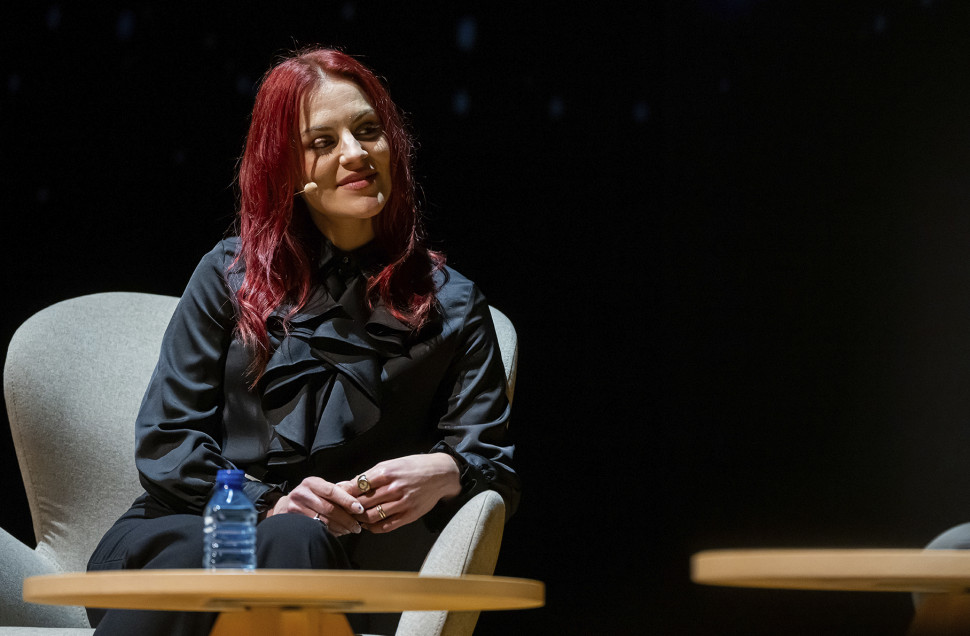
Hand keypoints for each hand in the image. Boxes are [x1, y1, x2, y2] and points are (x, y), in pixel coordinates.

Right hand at [264, 476, 364, 535]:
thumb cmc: (310, 496)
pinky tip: (339, 532)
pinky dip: (331, 532)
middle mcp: (302, 494)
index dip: (347, 500)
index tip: (359, 509)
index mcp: (311, 483)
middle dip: (346, 519)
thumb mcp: (319, 488)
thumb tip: (358, 500)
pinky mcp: (294, 522)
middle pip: (329, 508)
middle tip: (357, 526)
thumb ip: (336, 491)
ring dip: (340, 528)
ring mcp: (296, 509)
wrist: (286, 506)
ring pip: (323, 521)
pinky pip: (317, 529)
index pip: (332, 491)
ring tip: (350, 530)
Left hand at [339, 453, 461, 533]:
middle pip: (363, 503)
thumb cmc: (414, 467)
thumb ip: (371, 475)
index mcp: (387, 472)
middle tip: (342, 510)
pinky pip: (386, 526)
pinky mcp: (410, 515)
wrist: (441, 474)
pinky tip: (369, 525)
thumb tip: (348, 484)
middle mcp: (394, 488)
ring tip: (355, 517)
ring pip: (372, 516)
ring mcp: (402, 503)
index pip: (358, 485)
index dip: (344, 492)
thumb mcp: (392, 464)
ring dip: (360, 519)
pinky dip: (373, 528)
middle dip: (349, 507)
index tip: (337, 496)